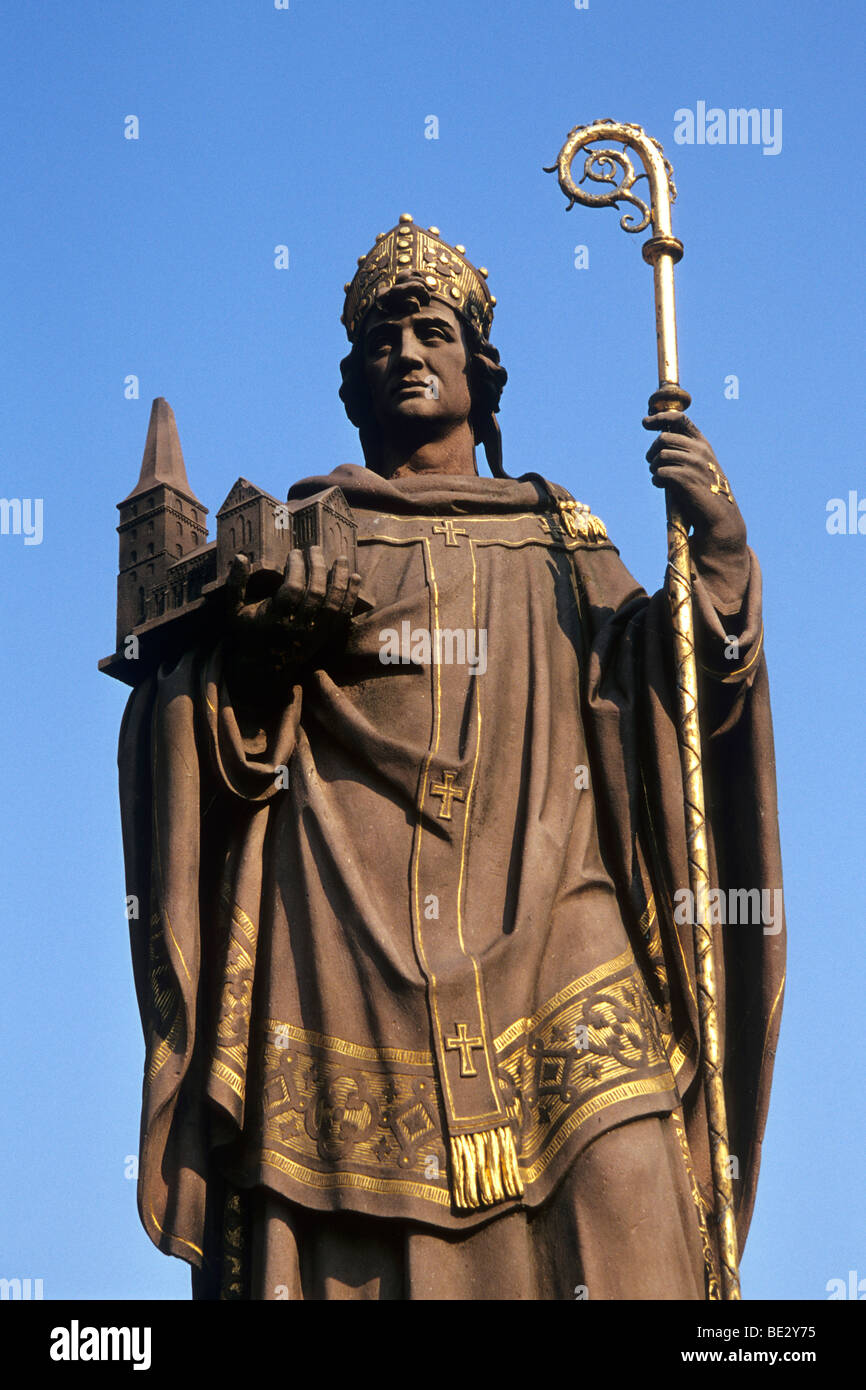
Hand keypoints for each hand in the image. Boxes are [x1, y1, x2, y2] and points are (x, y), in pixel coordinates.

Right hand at [225, 546, 361, 676]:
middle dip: (317, 567)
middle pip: (315, 592)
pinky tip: (354, 577)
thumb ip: (236, 583)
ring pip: (332, 602)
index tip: (295, 552)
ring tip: (342, 558)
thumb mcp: (235, 611)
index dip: (297, 568)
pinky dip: (350, 595)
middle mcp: (298, 626)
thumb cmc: (249, 634)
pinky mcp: (325, 636)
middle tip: (314, 549)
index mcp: (275, 618)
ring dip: (339, 578)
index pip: (292, 589)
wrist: (265, 669)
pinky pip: (343, 614)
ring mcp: (314, 632)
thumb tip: (241, 556)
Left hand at [642, 411, 748, 609]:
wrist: (719, 516)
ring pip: (661, 455)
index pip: (680, 419)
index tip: (645, 422)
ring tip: (657, 476)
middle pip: (664, 438)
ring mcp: (694, 464)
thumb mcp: (697, 466)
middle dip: (652, 451)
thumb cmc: (704, 491)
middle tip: (651, 463)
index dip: (660, 417)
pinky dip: (656, 479)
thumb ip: (683, 452)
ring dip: (653, 466)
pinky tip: (660, 484)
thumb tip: (659, 443)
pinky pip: (661, 471)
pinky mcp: (687, 479)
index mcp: (702, 444)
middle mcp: (700, 450)